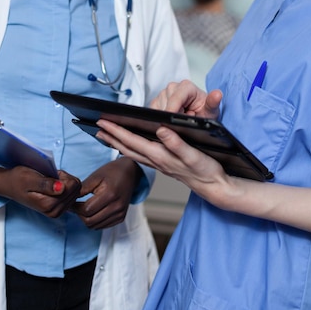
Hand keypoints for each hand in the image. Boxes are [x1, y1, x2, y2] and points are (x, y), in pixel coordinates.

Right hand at [0, 167, 80, 217]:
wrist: (10, 185)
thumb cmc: (19, 178)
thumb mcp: (30, 178)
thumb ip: (46, 184)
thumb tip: (62, 188)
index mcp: (48, 205)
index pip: (73, 185)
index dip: (63, 175)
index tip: (51, 175)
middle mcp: (54, 212)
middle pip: (76, 188)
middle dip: (65, 179)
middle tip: (49, 178)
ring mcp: (57, 212)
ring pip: (76, 190)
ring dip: (66, 182)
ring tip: (50, 181)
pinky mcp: (59, 209)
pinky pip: (72, 194)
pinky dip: (65, 186)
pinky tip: (53, 186)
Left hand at [72, 157, 141, 229]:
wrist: (130, 172)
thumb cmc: (111, 172)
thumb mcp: (95, 176)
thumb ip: (82, 189)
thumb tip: (69, 201)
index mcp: (110, 194)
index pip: (87, 210)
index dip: (75, 207)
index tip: (71, 202)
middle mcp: (117, 207)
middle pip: (90, 221)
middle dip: (79, 215)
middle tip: (75, 206)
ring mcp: (120, 214)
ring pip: (95, 226)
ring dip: (86, 219)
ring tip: (83, 208)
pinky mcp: (121, 218)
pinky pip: (102, 226)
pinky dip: (94, 221)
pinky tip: (93, 211)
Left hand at [97, 121, 227, 200]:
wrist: (214, 186)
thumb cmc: (206, 170)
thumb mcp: (194, 155)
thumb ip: (177, 143)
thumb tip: (161, 130)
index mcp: (160, 155)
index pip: (132, 141)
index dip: (116, 131)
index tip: (103, 122)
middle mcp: (156, 161)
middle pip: (126, 147)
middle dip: (110, 137)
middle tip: (96, 127)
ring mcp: (158, 164)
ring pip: (131, 152)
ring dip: (116, 143)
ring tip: (105, 135)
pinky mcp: (163, 165)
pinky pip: (139, 155)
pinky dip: (128, 148)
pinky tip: (127, 144)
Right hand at [150, 79, 221, 119]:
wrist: (199, 116)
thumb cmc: (204, 112)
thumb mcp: (211, 111)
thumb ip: (213, 103)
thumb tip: (217, 94)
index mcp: (186, 87)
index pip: (175, 97)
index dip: (172, 109)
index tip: (171, 121)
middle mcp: (173, 88)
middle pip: (165, 103)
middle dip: (171, 116)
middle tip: (183, 122)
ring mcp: (164, 94)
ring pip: (157, 108)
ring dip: (165, 118)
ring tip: (179, 121)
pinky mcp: (156, 102)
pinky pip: (152, 112)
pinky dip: (159, 119)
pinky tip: (170, 122)